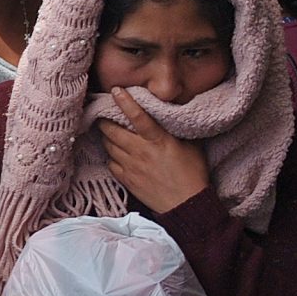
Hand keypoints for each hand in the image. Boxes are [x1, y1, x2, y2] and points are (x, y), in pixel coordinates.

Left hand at [96, 89, 209, 213]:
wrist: (186, 205)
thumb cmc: (193, 173)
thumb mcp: (191, 146)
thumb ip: (176, 129)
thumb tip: (170, 113)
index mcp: (158, 141)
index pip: (138, 117)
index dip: (125, 102)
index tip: (116, 90)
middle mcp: (141, 152)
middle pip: (112, 130)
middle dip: (104, 119)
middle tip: (103, 113)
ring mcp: (131, 167)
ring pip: (108, 145)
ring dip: (106, 136)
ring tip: (109, 130)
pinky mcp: (126, 180)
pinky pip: (110, 163)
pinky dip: (110, 156)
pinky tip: (116, 152)